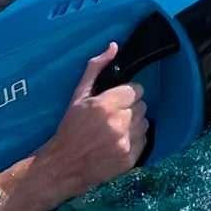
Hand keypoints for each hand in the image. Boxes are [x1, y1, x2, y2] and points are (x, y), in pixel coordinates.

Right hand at [25, 43, 147, 204]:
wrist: (64, 164)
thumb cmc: (70, 127)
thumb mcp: (78, 95)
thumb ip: (96, 68)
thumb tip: (114, 46)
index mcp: (106, 105)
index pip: (136, 90)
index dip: (127, 93)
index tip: (118, 98)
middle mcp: (119, 123)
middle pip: (142, 106)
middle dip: (130, 107)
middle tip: (115, 114)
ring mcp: (126, 143)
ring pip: (145, 123)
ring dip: (134, 123)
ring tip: (118, 128)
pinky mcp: (130, 159)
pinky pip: (144, 140)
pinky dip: (135, 139)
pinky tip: (120, 141)